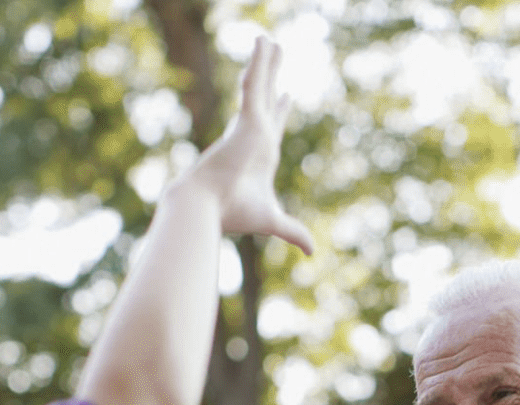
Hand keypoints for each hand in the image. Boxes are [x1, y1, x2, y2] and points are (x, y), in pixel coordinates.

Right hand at [182, 36, 313, 253]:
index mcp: (261, 154)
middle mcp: (256, 136)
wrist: (207, 207)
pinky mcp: (246, 120)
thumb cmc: (234, 215)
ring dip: (265, 61)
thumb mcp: (273, 220)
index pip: (273, 124)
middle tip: (276, 53)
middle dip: (272, 75)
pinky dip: (259, 66)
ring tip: (269, 40)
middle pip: (267, 97)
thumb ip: (293, 231)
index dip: (280, 109)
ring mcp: (251, 126)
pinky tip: (264, 45)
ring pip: (260, 85)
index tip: (287, 94)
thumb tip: (312, 250)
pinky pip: (255, 86)